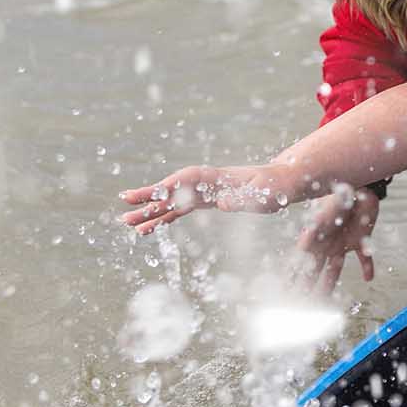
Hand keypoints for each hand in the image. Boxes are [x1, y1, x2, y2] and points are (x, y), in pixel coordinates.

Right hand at [117, 164, 300, 233]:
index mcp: (218, 176)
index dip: (167, 186)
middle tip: (124, 207)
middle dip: (148, 198)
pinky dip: (163, 219)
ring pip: (171, 202)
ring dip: (150, 212)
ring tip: (128, 224)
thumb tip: (220, 205)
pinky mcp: (205, 202)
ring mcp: (203, 192)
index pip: (186, 179)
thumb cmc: (276, 188)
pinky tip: (149, 229)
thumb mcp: (265, 195)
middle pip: (172, 190)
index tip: (151, 194)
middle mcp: (205, 183)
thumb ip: (243, 199)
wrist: (283, 182)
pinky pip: (179, 211)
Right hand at [291, 187, 379, 294]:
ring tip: (325, 299)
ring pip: (334, 269)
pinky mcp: (360, 239)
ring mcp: (343, 242)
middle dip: (306, 285)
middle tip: (298, 303)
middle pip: (315, 269)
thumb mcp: (328, 208)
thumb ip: (317, 223)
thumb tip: (304, 240)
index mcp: (317, 236)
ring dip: (329, 284)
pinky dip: (367, 266)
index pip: (301, 259)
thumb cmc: (342, 191)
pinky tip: (369, 278)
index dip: (291, 274)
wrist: (361, 182)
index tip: (283, 289)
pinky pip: (364, 257)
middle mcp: (327, 242)